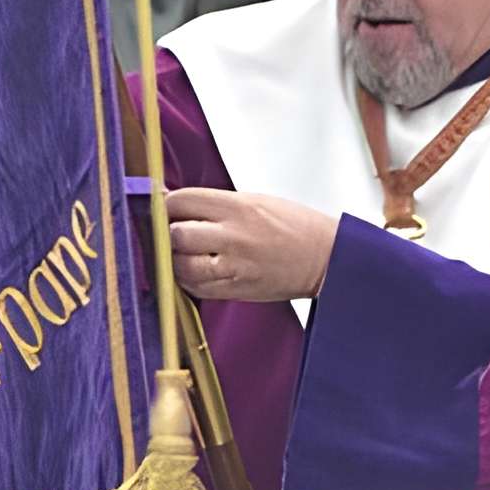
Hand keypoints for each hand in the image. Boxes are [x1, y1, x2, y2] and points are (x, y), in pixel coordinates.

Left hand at [164, 187, 335, 304]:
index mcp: (238, 206)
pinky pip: (196, 287)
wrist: (327, 258)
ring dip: (173, 259)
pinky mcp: (236, 289)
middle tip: (167, 232)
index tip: (162, 207)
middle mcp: (233, 235)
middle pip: (176, 234)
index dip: (165, 204)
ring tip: (179, 253)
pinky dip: (186, 279)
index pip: (182, 201)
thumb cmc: (294, 225)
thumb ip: (215, 204)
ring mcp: (234, 265)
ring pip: (180, 265)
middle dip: (166, 233)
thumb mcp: (255, 200)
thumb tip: (176, 205)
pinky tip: (191, 271)